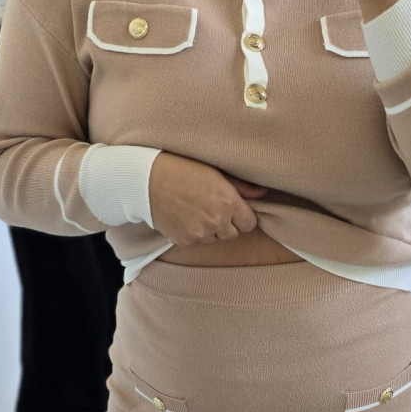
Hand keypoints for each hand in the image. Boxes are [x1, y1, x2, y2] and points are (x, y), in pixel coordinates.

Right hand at [147, 153, 268, 244]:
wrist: (146, 180)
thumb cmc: (182, 169)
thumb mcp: (216, 172)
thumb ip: (242, 186)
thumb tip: (263, 193)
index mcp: (228, 203)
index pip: (249, 224)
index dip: (242, 217)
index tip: (233, 209)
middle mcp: (217, 222)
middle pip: (232, 234)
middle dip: (226, 224)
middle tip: (212, 207)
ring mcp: (199, 234)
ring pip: (213, 239)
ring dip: (209, 229)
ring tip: (195, 210)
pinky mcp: (183, 241)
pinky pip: (195, 242)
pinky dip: (192, 233)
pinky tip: (183, 216)